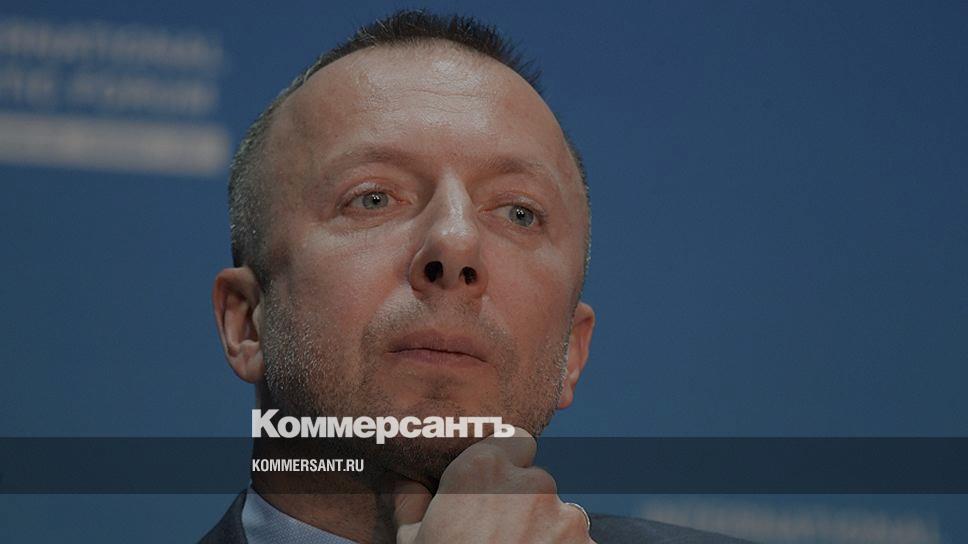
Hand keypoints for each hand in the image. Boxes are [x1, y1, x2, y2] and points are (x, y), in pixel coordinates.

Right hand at [392, 427, 594, 542]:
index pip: (515, 441)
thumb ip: (410, 502)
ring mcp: (564, 516)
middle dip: (523, 504)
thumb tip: (403, 479)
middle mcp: (530, 484)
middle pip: (536, 481)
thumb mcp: (410, 543)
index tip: (493, 490)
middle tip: (499, 539)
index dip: (507, 463)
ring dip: (544, 533)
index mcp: (481, 472)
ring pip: (558, 515)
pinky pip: (576, 543)